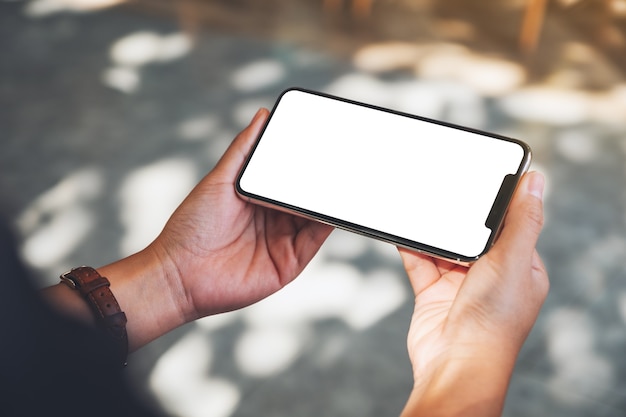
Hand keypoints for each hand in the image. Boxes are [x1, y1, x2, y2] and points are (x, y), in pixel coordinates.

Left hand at [151, 108, 333, 319]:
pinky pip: (313, 240)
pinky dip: (327, 224)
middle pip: (305, 197)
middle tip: (341, 158)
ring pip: (314, 217)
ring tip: (343, 178)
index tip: (324, 142)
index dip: (306, 163)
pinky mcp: (288, 265)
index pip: (290, 178)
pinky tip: (334, 206)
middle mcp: (274, 220)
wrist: (179, 273)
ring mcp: (282, 242)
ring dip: (329, 200)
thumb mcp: (219, 180)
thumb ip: (243, 149)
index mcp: (259, 199)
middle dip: (322, 181)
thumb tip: (262, 115)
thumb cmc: (191, 227)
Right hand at [399, 171, 548, 416]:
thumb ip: (522, 220)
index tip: (483, 177)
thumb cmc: (492, 320)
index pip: (511, 226)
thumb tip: (536, 180)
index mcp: (521, 269)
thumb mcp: (513, 260)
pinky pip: (420, 261)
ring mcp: (459, 285)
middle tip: (446, 186)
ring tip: (421, 203)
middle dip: (459, 215)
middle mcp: (491, 276)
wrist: (454, 363)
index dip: (498, 204)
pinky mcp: (432, 292)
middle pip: (473, 234)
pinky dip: (412, 246)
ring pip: (444, 246)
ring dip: (433, 230)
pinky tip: (403, 228)